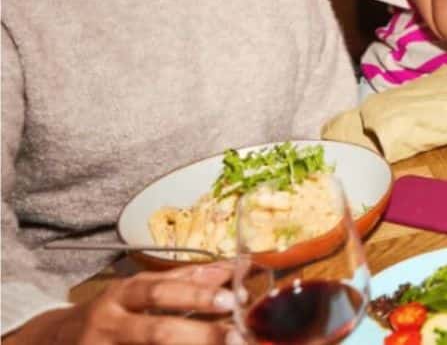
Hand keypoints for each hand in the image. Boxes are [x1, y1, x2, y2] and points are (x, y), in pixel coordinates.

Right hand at [28, 263, 239, 344]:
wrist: (54, 340)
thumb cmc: (112, 312)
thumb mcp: (139, 290)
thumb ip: (185, 280)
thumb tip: (232, 266)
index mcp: (123, 296)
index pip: (161, 292)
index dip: (197, 295)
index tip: (232, 299)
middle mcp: (111, 324)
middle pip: (157, 332)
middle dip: (200, 335)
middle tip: (236, 337)